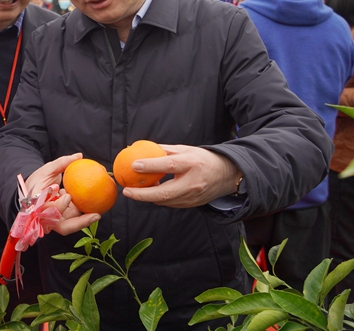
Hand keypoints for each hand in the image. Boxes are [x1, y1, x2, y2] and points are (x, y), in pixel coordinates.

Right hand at [25, 153, 100, 235]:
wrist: (31, 192)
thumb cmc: (37, 181)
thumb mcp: (47, 170)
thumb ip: (61, 163)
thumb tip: (79, 156)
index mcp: (37, 205)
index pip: (48, 210)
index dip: (59, 206)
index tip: (68, 195)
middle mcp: (44, 218)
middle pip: (61, 226)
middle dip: (78, 223)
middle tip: (95, 215)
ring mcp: (53, 221)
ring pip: (69, 226)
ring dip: (83, 221)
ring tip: (97, 214)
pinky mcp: (60, 221)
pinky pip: (72, 220)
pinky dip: (82, 216)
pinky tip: (94, 210)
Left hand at [121, 144, 242, 207]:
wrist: (227, 175)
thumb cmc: (202, 159)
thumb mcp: (185, 149)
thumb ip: (164, 150)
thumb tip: (140, 148)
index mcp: (192, 163)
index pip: (168, 165)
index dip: (150, 165)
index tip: (134, 165)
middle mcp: (193, 182)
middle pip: (164, 192)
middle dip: (142, 194)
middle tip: (126, 190)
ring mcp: (193, 196)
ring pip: (165, 200)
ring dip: (148, 197)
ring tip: (134, 191)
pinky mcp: (192, 205)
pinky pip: (171, 203)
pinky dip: (159, 199)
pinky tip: (150, 192)